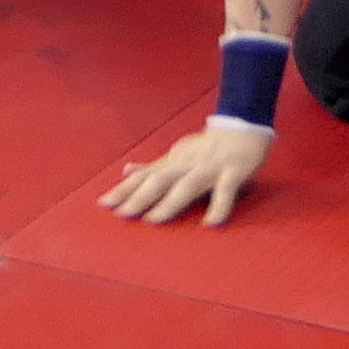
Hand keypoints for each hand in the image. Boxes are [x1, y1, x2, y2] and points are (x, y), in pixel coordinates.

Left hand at [101, 120, 274, 228]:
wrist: (244, 124)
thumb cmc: (208, 145)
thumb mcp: (177, 153)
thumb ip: (154, 166)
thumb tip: (126, 171)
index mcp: (174, 160)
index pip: (146, 176)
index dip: (125, 189)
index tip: (105, 203)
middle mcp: (188, 163)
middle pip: (160, 180)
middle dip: (139, 197)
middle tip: (121, 214)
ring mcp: (210, 167)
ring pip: (187, 185)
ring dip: (169, 202)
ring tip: (153, 220)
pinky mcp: (234, 172)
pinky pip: (225, 190)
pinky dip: (218, 206)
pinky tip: (210, 223)